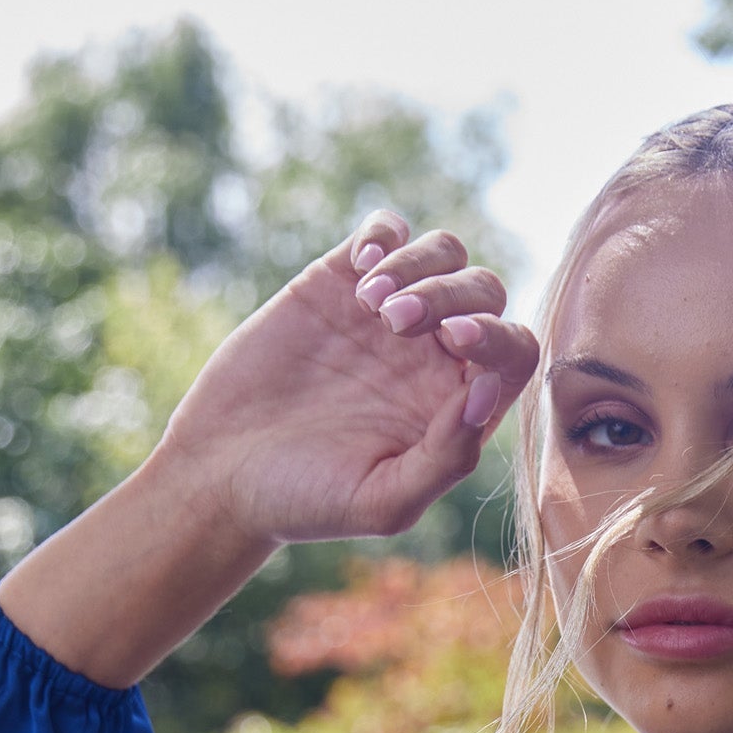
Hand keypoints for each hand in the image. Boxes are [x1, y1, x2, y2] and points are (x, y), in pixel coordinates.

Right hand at [0, 212, 537, 686]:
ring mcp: (387, 315)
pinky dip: (386, 233)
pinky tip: (360, 263)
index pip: (513, 354)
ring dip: (420, 265)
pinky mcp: (338, 282)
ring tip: (371, 303)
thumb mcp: (383, 501)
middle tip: (394, 324)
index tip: (454, 344)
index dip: (499, 338)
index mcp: (456, 406)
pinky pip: (388, 231)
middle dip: (451, 295)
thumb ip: (446, 458)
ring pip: (444, 253)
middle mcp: (432, 357)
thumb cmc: (305, 501)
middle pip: (484, 293)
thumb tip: (484, 395)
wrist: (220, 472)